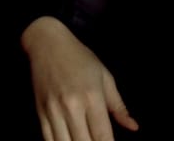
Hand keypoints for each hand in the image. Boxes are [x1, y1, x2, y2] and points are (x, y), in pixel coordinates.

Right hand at [22, 17, 139, 140]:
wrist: (46, 43)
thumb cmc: (79, 58)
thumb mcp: (105, 76)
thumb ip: (118, 105)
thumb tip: (133, 127)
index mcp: (92, 98)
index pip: (103, 136)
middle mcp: (71, 106)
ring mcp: (53, 110)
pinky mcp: (40, 111)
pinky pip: (48, 138)